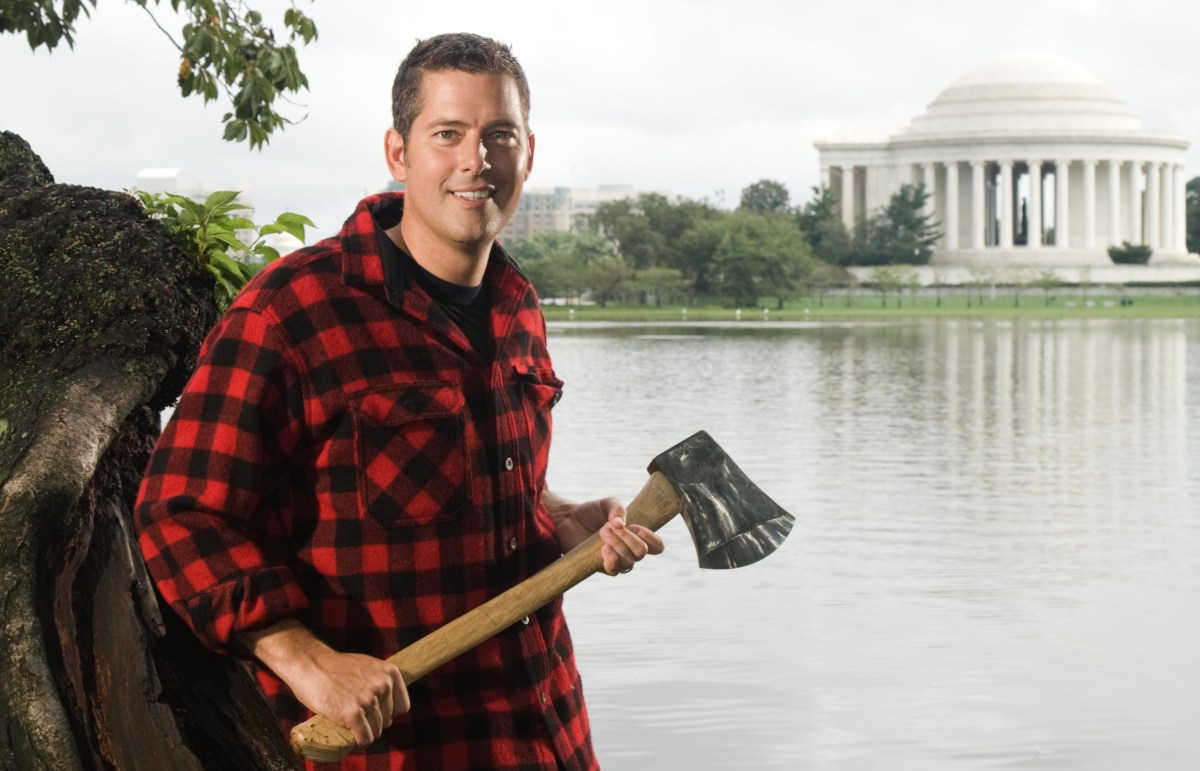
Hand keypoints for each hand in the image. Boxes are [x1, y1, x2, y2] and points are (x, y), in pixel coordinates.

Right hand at [239, 620, 409, 746]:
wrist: (310, 663)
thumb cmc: (335, 667)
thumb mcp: (367, 667)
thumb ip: (379, 682)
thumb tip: (387, 706)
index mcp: (390, 673)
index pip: (402, 707)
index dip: (388, 713)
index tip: (375, 714)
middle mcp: (383, 685)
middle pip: (387, 720)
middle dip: (373, 723)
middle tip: (356, 718)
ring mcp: (368, 699)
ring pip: (376, 731)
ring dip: (364, 733)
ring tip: (351, 726)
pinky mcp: (352, 713)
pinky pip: (364, 738)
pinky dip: (358, 742)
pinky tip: (350, 737)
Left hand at [545, 492, 664, 575]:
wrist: (567, 520)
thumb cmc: (591, 512)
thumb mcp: (607, 504)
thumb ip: (617, 508)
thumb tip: (620, 524)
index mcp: (636, 536)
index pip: (657, 546)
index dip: (651, 538)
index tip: (635, 527)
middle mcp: (629, 551)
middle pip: (642, 552)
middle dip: (628, 538)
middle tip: (609, 526)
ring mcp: (616, 561)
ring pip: (629, 562)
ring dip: (617, 544)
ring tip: (602, 531)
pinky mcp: (601, 567)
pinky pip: (613, 570)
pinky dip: (611, 559)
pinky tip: (603, 548)